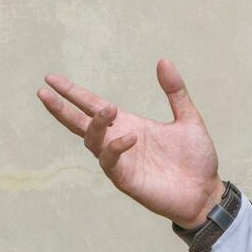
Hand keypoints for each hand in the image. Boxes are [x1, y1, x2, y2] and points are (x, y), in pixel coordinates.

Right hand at [37, 58, 223, 228]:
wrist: (206, 192)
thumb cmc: (196, 158)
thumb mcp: (188, 118)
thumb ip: (175, 91)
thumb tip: (163, 60)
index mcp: (129, 125)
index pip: (93, 107)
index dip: (73, 93)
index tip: (51, 79)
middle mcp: (118, 141)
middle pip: (80, 124)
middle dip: (61, 109)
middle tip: (45, 92)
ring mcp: (120, 162)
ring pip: (92, 141)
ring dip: (96, 124)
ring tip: (109, 109)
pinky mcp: (126, 180)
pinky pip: (110, 162)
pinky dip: (115, 148)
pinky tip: (129, 137)